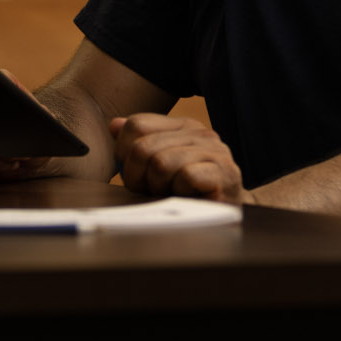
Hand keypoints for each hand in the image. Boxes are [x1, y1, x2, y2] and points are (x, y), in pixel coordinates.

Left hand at [111, 113, 247, 203]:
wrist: (224, 215)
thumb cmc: (186, 192)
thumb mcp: (156, 166)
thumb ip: (137, 144)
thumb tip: (115, 125)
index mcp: (183, 126)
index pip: (137, 125)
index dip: (124, 153)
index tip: (136, 173)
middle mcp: (201, 133)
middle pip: (143, 147)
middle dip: (138, 176)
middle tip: (151, 190)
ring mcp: (215, 151)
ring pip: (161, 163)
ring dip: (159, 187)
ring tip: (171, 193)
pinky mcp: (225, 172)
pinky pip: (185, 176)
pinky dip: (180, 192)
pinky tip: (189, 197)